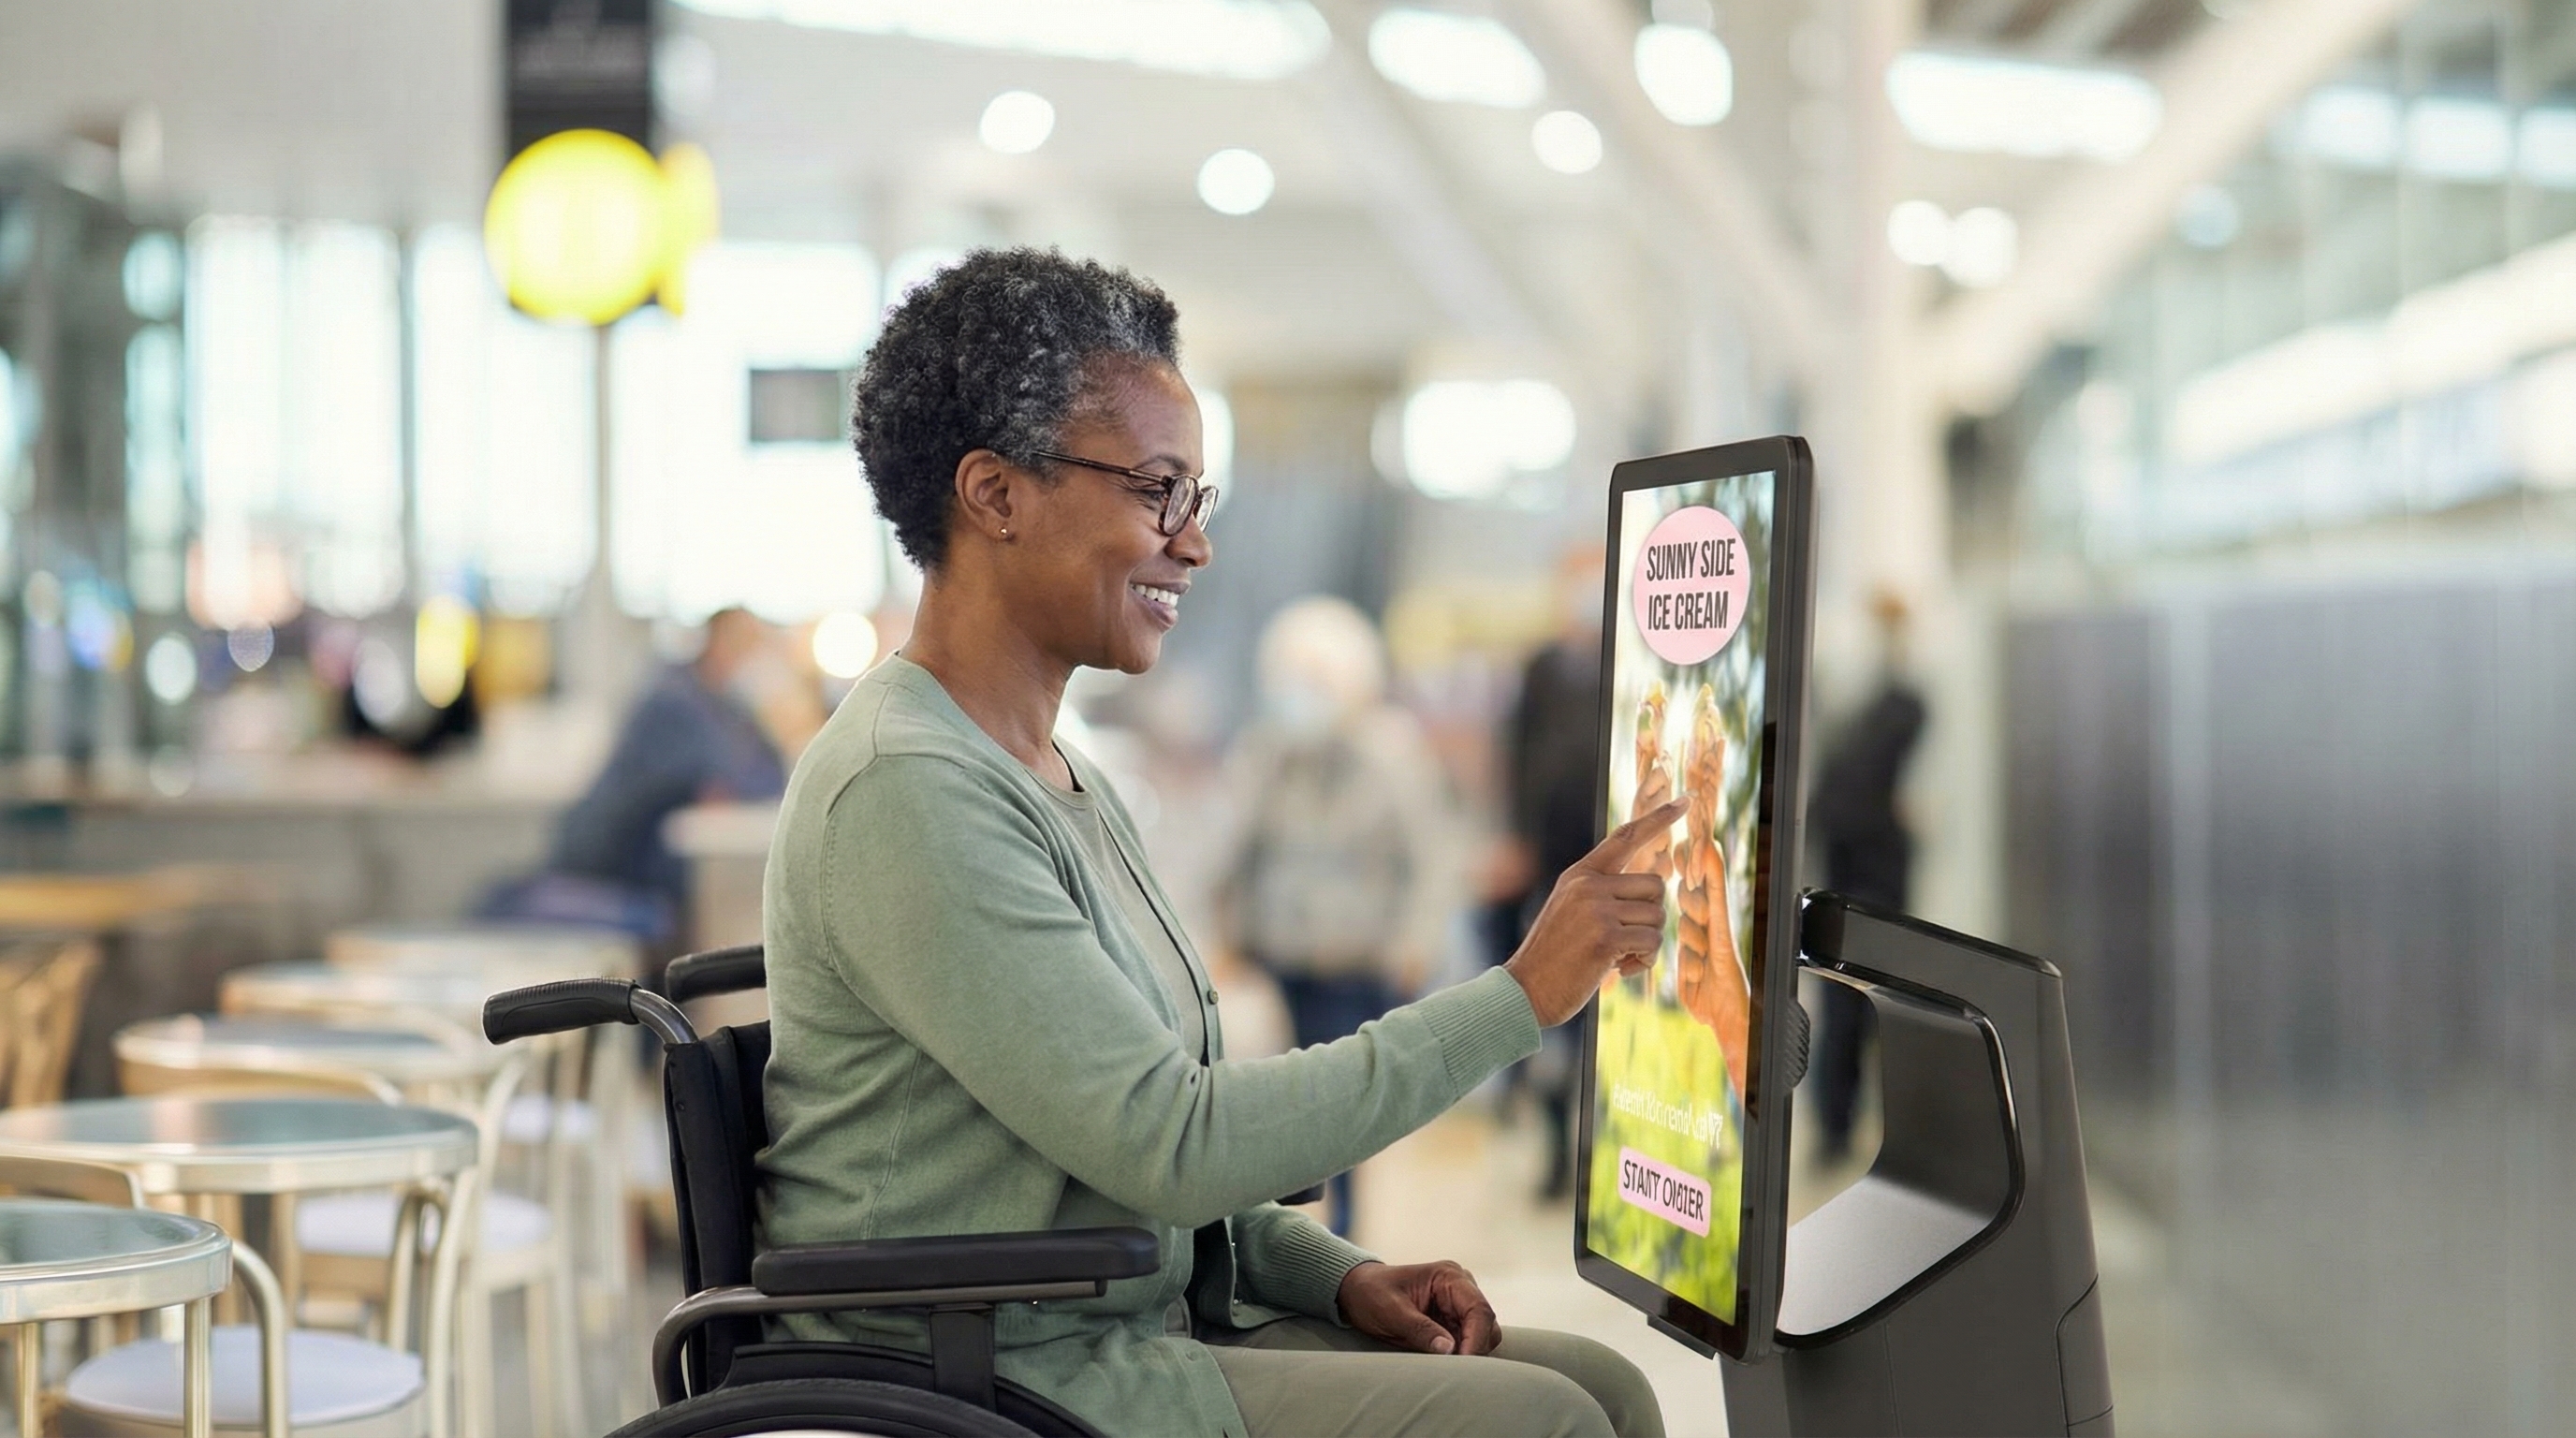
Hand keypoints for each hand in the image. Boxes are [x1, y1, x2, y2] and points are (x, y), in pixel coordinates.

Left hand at [1335, 1260, 1498, 1356]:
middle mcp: (1461, 1288)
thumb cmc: (1372, 1293)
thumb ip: (1421, 1330)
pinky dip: (1459, 1356)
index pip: (1479, 1309)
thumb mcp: (1391, 1312)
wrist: (1357, 1291)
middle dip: (1475, 1349)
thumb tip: (1450, 1350)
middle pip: (1487, 1325)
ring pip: (1482, 1337)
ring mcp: (1459, 1306)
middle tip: (1454, 1372)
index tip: (1463, 1362)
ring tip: (1444, 1368)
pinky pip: (1467, 1343)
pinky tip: (1443, 1365)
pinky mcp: (1453, 1322)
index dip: (1476, 1339)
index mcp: (1449, 1276)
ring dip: (1468, 1354)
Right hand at [1505, 798, 1685, 1025]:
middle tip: (1627, 941)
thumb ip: (1601, 892)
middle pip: (1655, 886)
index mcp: (1580, 874)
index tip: (1686, 800)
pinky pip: (1651, 943)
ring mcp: (1596, 909)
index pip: (1625, 836)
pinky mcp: (1605, 938)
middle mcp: (1588, 884)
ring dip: (1647, 944)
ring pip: (1656, 917)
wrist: (1526, 991)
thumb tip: (1651, 887)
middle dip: (1650, 917)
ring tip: (1618, 958)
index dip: (1659, 817)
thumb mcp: (1570, 910)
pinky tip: (1619, 970)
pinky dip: (1643, 961)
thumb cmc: (1554, 957)